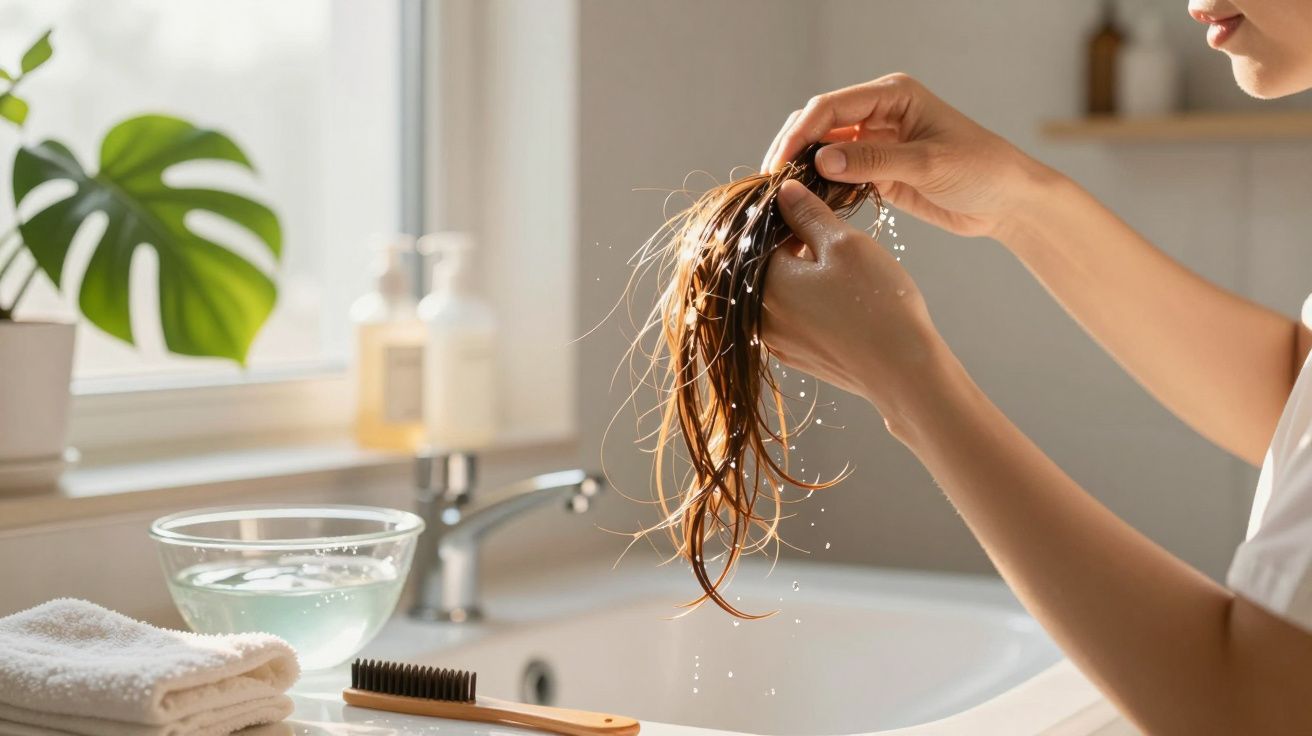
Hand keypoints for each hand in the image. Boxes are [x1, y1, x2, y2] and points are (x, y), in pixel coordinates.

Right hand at [762, 73, 1047, 240]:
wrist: (1007, 202)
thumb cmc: (980, 170)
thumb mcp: (927, 163)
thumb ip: (873, 161)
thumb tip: (818, 162)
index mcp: (892, 94)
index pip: (832, 106)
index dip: (801, 131)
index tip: (781, 161)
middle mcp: (878, 113)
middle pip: (820, 124)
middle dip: (793, 148)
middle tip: (772, 181)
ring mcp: (876, 143)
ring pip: (823, 151)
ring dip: (803, 170)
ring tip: (782, 195)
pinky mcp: (877, 172)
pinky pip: (838, 176)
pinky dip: (820, 188)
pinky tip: (806, 205)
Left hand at [762, 180, 946, 420]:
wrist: (903, 371)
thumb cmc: (875, 304)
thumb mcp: (844, 243)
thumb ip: (807, 213)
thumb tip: (783, 192)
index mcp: (762, 282)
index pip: (757, 234)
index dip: (784, 215)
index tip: (810, 208)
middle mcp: (757, 315)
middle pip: (762, 264)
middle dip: (790, 244)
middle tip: (828, 234)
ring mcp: (774, 340)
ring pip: (776, 291)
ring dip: (798, 273)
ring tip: (837, 266)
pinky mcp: (794, 356)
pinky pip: (789, 317)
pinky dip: (805, 301)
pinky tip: (837, 296)